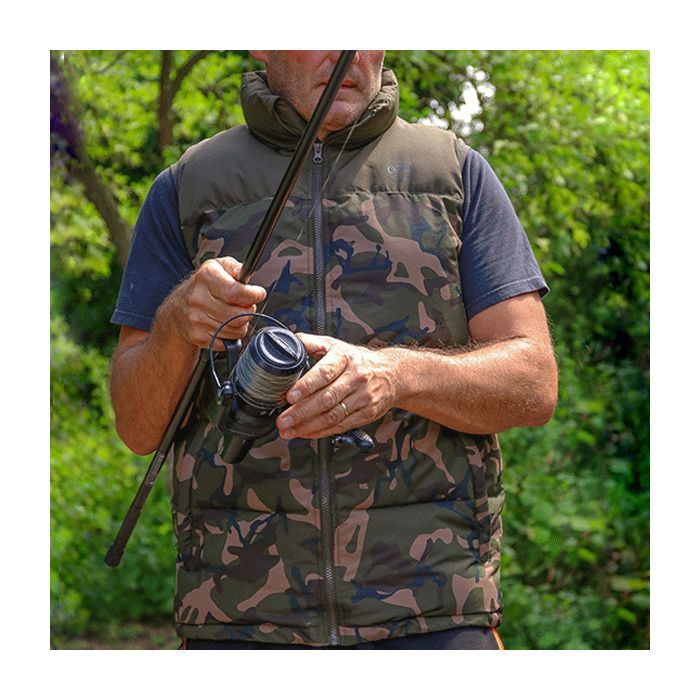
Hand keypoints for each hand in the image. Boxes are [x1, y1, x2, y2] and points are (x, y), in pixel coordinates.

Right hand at [170, 257, 266, 349]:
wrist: (178, 309)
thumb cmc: (203, 287)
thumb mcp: (218, 267)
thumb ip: (235, 268)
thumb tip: (247, 274)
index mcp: (205, 278)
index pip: (235, 292)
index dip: (253, 295)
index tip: (259, 294)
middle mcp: (198, 299)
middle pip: (239, 315)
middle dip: (249, 310)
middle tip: (245, 305)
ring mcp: (197, 320)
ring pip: (237, 330)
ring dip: (242, 323)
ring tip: (233, 314)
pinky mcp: (199, 337)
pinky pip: (229, 341)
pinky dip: (232, 335)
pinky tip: (224, 324)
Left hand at [276, 333, 400, 439]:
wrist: (392, 373)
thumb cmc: (357, 360)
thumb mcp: (335, 345)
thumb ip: (310, 343)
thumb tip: (287, 343)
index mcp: (345, 358)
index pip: (325, 373)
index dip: (307, 385)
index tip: (290, 396)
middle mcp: (356, 377)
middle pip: (327, 398)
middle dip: (301, 412)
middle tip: (283, 420)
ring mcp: (363, 397)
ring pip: (332, 415)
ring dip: (308, 426)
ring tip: (288, 430)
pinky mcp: (367, 413)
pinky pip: (341, 426)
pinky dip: (321, 432)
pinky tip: (306, 433)